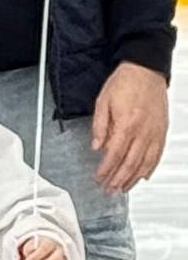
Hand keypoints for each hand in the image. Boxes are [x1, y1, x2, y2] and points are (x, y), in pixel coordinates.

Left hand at [91, 61, 166, 193]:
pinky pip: (157, 154)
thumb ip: (99, 126)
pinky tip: (143, 175)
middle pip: (130, 163)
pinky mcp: (162, 131)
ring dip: (133, 178)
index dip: (106, 169)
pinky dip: (150, 167)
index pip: (114, 154)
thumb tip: (97, 147)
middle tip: (109, 189)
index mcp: (127, 124)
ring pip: (145, 162)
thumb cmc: (124, 83)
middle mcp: (144, 131)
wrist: (146, 70)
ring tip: (123, 188)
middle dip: (119, 179)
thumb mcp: (102, 102)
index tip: (99, 178)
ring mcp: (155, 132)